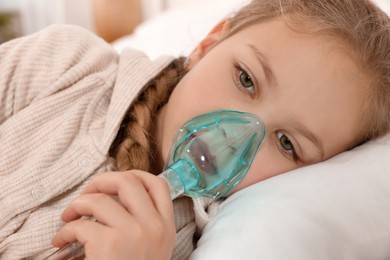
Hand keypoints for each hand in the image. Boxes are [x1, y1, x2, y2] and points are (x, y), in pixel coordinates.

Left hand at [52, 170, 175, 259]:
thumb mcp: (153, 249)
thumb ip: (146, 224)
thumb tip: (118, 199)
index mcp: (165, 227)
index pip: (158, 185)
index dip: (136, 175)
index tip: (117, 180)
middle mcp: (153, 226)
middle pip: (128, 182)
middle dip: (101, 181)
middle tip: (87, 194)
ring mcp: (133, 233)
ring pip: (98, 199)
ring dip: (76, 205)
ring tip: (68, 218)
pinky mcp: (109, 244)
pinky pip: (80, 224)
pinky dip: (65, 230)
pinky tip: (62, 241)